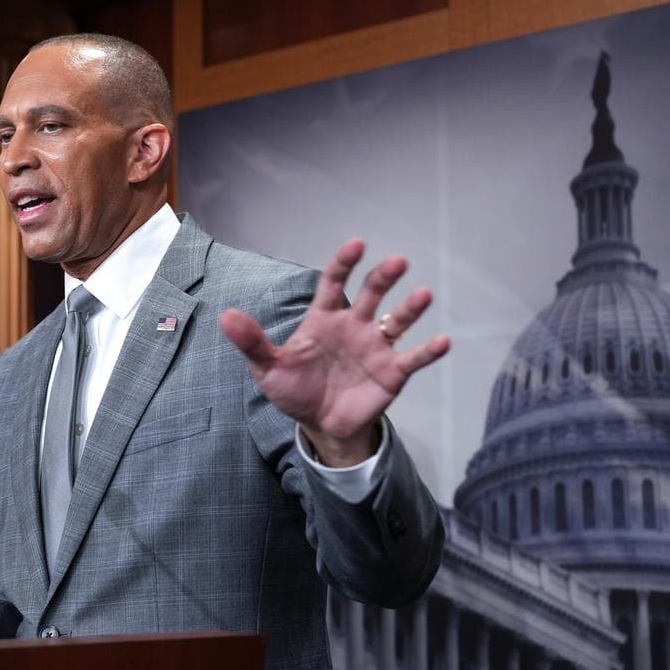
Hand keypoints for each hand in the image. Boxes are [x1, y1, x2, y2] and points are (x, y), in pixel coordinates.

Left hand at [220, 239, 449, 466]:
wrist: (320, 425)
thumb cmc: (295, 389)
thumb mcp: (267, 368)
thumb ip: (252, 342)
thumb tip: (225, 315)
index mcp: (324, 319)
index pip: (333, 283)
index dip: (344, 263)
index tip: (357, 244)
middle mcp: (354, 326)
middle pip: (371, 295)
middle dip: (383, 277)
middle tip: (397, 262)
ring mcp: (376, 347)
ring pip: (397, 322)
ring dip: (410, 309)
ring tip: (423, 295)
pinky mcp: (392, 373)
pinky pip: (413, 358)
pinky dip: (429, 351)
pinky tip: (444, 341)